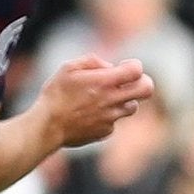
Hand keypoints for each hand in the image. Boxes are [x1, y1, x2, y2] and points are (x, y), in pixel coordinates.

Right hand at [37, 55, 154, 147]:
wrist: (47, 126)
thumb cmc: (55, 95)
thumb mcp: (68, 68)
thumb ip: (92, 61)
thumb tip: (109, 66)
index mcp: (104, 82)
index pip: (136, 70)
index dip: (134, 65)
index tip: (124, 66)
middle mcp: (111, 100)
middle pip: (146, 89)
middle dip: (143, 82)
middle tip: (132, 81)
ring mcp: (110, 118)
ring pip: (133, 107)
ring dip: (124, 100)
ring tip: (105, 98)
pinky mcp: (105, 131)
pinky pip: (114, 121)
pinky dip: (108, 115)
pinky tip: (89, 114)